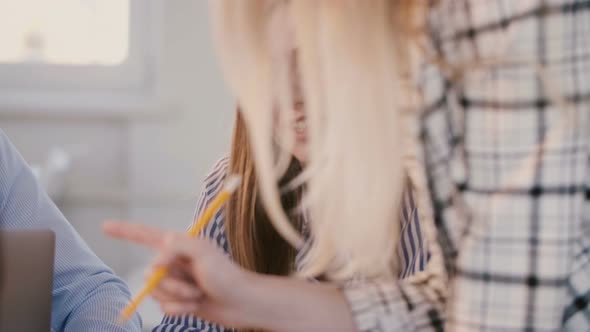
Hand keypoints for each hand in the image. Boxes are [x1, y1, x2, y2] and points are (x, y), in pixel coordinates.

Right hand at [103, 222, 258, 327]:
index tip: (105, 226)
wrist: (242, 304)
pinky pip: (165, 308)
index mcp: (180, 246)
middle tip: (194, 284)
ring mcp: (177, 282)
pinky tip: (196, 305)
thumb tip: (154, 261)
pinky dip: (180, 309)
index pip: (146, 235)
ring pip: (156, 292)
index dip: (125, 231)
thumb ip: (176, 247)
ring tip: (197, 294)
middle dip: (170, 282)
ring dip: (177, 296)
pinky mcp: (180, 301)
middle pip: (150, 273)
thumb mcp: (203, 252)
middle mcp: (175, 263)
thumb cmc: (227, 275)